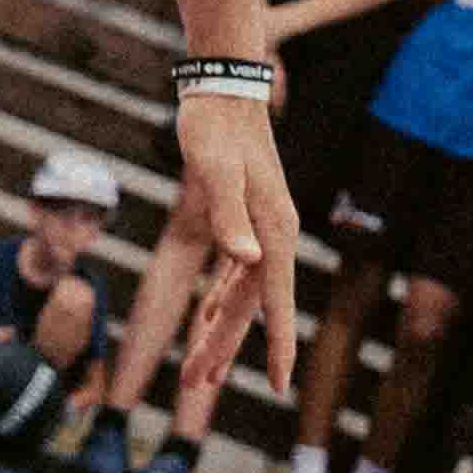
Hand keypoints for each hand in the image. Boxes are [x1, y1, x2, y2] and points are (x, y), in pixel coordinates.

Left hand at [168, 92, 307, 411]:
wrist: (221, 85)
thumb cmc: (213, 126)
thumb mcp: (214, 170)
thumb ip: (228, 216)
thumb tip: (245, 261)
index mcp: (272, 231)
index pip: (275, 301)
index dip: (278, 345)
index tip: (278, 387)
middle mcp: (273, 234)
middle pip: (249, 306)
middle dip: (222, 347)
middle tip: (194, 384)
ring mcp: (262, 227)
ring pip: (241, 295)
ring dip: (220, 331)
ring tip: (199, 371)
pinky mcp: (246, 217)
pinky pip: (236, 274)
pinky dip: (220, 299)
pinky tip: (205, 318)